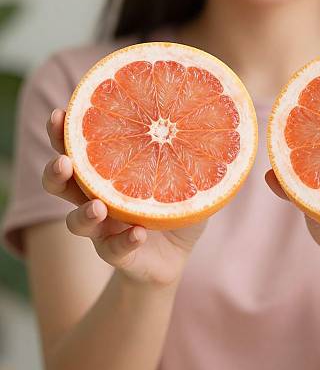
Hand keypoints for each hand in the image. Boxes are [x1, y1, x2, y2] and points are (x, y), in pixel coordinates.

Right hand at [42, 109, 206, 286]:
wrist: (175, 256)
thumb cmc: (175, 209)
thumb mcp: (188, 180)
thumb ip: (192, 156)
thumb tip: (213, 122)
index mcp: (107, 175)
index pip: (78, 150)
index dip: (63, 134)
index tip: (59, 113)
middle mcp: (98, 199)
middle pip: (61, 184)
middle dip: (56, 171)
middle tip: (63, 161)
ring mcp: (105, 230)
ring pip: (76, 223)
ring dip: (84, 213)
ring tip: (99, 206)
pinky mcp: (119, 254)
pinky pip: (113, 250)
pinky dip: (124, 241)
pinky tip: (138, 233)